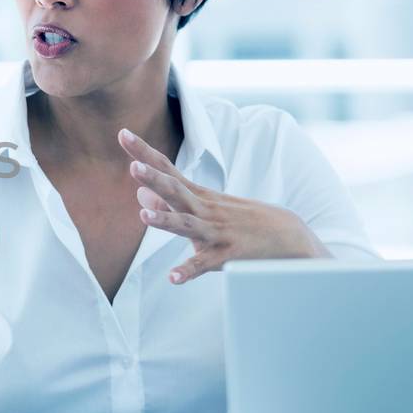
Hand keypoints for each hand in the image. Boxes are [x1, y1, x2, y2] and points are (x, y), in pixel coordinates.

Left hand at [119, 128, 327, 283]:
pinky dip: (188, 270)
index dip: (144, 153)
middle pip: (175, 190)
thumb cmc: (241, 220)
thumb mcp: (205, 207)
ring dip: (166, 219)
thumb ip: (170, 202)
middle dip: (154, 178)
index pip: (167, 169)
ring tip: (142, 216)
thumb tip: (138, 194)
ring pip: (187, 225)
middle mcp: (205, 209)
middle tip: (133, 166)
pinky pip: (204, 264)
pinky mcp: (227, 256)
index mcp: (198, 195)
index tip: (122, 134)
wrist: (289, 237)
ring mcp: (216, 232)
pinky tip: (173, 278)